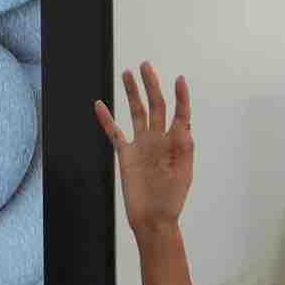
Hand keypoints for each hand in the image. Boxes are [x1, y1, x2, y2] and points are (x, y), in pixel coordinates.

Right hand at [97, 62, 197, 235]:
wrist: (152, 218)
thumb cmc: (171, 199)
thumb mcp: (183, 172)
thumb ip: (183, 147)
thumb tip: (184, 125)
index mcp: (175, 142)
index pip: (179, 113)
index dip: (180, 96)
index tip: (178, 79)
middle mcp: (158, 139)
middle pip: (155, 105)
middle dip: (151, 85)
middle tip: (146, 66)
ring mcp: (141, 145)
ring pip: (136, 113)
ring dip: (132, 94)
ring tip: (127, 74)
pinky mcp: (126, 155)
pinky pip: (115, 133)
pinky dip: (107, 120)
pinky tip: (100, 105)